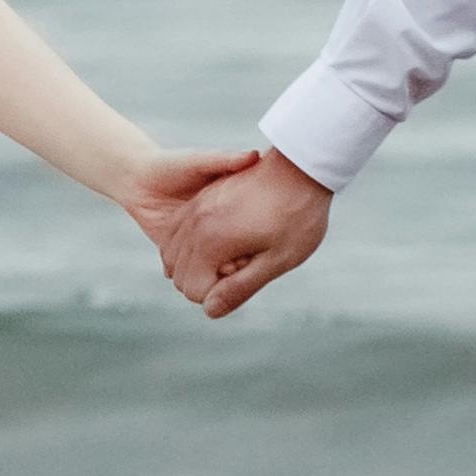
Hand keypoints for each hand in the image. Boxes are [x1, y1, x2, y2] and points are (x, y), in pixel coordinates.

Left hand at [121, 148, 254, 265]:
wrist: (138, 180)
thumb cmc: (172, 165)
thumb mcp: (201, 161)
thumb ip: (226, 160)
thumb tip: (253, 155)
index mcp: (230, 208)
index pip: (255, 224)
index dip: (261, 232)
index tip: (263, 237)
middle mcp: (219, 229)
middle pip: (242, 250)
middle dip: (245, 258)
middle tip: (246, 261)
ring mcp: (202, 245)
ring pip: (221, 266)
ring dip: (226, 271)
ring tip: (229, 270)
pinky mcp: (184, 256)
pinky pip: (197, 274)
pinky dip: (204, 279)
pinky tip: (209, 278)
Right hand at [157, 147, 329, 319]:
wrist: (303, 166)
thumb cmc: (298, 215)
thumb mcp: (277, 259)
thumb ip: (240, 287)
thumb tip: (210, 310)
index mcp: (210, 241)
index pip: (193, 290)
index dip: (220, 293)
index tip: (248, 274)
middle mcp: (194, 224)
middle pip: (179, 273)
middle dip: (204, 281)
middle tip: (243, 265)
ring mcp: (195, 207)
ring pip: (172, 251)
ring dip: (194, 264)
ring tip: (232, 255)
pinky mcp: (201, 196)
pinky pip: (177, 229)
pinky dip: (189, 245)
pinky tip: (220, 242)